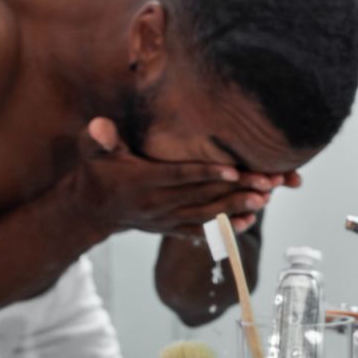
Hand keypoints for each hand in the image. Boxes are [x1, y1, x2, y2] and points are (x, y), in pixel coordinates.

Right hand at [67, 119, 270, 235]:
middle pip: (201, 196)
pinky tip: (249, 221)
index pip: (177, 176)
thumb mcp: (92, 153)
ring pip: (206, 215)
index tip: (233, 169)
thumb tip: (100, 125)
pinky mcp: (171, 229)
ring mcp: (165, 220)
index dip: (204, 173)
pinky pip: (201, 232)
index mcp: (140, 182)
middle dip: (234, 189)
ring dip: (236, 208)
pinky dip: (224, 228)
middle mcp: (155, 204)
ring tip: (265, 199)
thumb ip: (99, 139)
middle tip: (266, 182)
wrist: (91, 211)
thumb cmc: (97, 172)